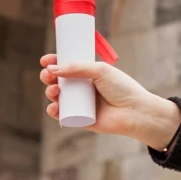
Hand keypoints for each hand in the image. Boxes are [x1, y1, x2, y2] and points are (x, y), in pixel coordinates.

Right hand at [38, 53, 180, 150]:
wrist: (135, 112)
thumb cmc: (122, 89)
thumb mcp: (101, 71)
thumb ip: (77, 67)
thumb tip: (53, 68)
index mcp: (88, 74)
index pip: (66, 66)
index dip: (54, 63)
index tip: (45, 60)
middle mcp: (82, 89)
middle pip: (58, 81)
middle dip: (48, 76)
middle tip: (48, 75)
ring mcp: (80, 104)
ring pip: (56, 97)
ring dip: (49, 92)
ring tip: (54, 90)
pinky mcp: (79, 119)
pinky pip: (61, 115)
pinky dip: (53, 111)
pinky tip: (54, 107)